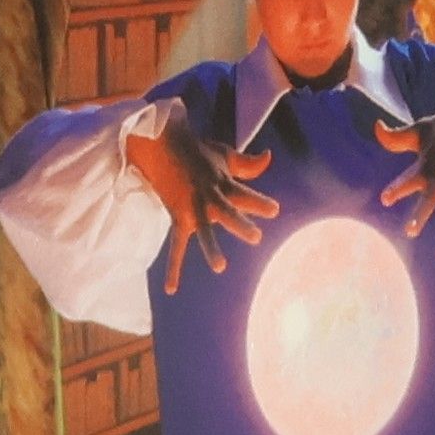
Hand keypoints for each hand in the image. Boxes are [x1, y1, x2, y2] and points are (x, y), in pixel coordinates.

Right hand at [126, 114, 280, 295]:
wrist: (160, 145)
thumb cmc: (197, 152)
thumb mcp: (224, 154)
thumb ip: (247, 164)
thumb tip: (269, 157)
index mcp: (222, 181)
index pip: (244, 194)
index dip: (259, 203)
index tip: (275, 211)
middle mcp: (208, 196)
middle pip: (227, 212)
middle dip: (240, 224)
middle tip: (255, 237)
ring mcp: (191, 209)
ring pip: (203, 231)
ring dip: (211, 248)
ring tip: (220, 267)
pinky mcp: (178, 218)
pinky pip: (176, 246)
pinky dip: (174, 268)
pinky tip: (171, 290)